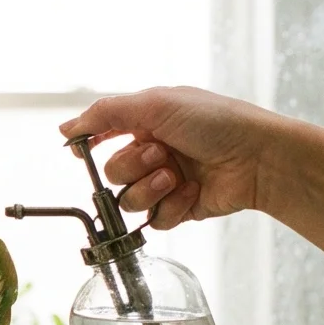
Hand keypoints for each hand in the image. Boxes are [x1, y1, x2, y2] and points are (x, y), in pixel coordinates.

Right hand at [59, 86, 289, 229]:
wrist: (257, 157)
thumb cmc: (215, 122)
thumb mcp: (156, 104)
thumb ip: (106, 114)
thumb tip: (66, 127)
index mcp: (147, 123)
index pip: (103, 135)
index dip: (90, 145)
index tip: (79, 150)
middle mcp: (153, 153)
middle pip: (112, 173)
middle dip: (134, 166)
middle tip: (162, 154)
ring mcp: (165, 183)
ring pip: (130, 200)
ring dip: (151, 188)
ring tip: (176, 176)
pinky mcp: (180, 209)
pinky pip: (155, 220)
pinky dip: (172, 206)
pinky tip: (193, 191)